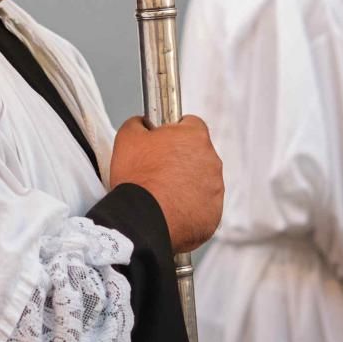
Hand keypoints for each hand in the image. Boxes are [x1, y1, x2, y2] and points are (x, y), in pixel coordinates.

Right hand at [110, 114, 223, 252]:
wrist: (142, 219)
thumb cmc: (137, 178)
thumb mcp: (127, 137)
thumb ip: (139, 123)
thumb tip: (142, 123)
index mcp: (194, 137)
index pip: (191, 124)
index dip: (174, 131)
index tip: (163, 141)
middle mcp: (211, 160)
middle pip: (198, 154)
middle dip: (182, 159)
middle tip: (158, 170)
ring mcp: (215, 189)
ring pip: (202, 181)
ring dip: (187, 184)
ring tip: (162, 193)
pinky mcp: (214, 214)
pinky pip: (203, 206)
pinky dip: (190, 207)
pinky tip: (170, 209)